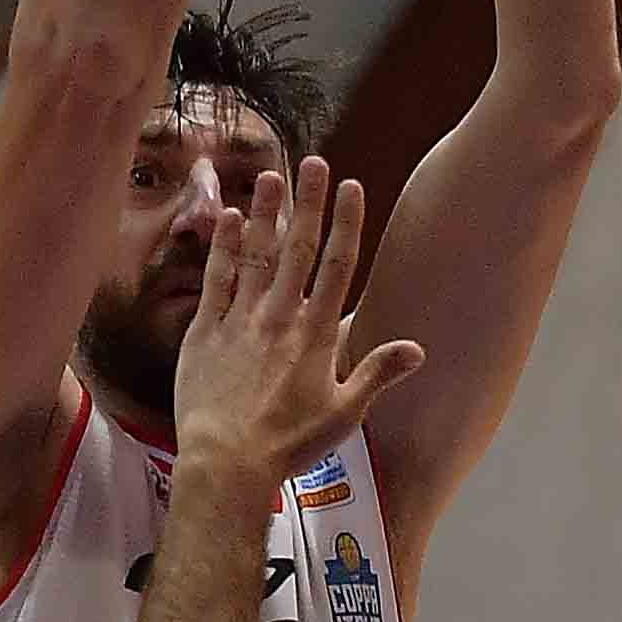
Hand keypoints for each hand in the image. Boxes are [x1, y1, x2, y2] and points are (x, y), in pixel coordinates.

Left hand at [172, 158, 425, 479]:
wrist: (228, 461)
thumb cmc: (289, 443)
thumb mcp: (344, 413)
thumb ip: (377, 373)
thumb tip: (417, 349)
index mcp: (316, 334)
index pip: (336, 266)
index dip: (345, 223)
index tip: (350, 186)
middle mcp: (280, 317)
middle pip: (298, 248)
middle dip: (308, 202)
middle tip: (315, 161)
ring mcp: (240, 320)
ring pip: (256, 255)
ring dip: (267, 213)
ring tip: (272, 175)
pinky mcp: (205, 332)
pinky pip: (216, 280)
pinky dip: (224, 247)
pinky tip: (231, 218)